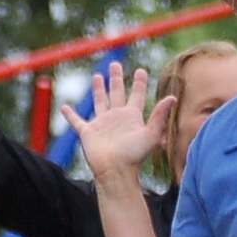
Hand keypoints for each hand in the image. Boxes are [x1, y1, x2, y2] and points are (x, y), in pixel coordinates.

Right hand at [61, 63, 174, 183]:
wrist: (116, 171)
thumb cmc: (134, 156)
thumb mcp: (151, 134)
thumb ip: (160, 115)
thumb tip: (172, 97)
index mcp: (132, 116)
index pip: (136, 94)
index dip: (139, 82)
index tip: (141, 70)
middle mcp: (117, 117)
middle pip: (116, 92)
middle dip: (116, 78)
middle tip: (115, 64)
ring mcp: (102, 124)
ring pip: (99, 101)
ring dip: (98, 90)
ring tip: (97, 76)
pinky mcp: (88, 133)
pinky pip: (77, 121)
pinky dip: (70, 115)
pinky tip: (64, 107)